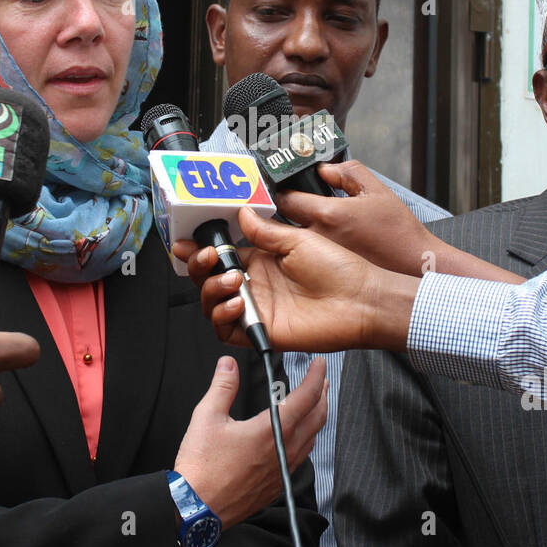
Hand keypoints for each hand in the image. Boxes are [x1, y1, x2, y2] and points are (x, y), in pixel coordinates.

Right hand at [171, 206, 419, 351]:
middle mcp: (255, 285)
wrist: (360, 299)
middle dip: (199, 267)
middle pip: (209, 280)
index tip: (185, 242)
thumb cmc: (339, 269)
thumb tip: (242, 213)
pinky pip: (226, 331)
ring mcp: (256, 310)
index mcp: (262, 260)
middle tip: (207, 256)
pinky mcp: (260, 332)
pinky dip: (222, 316)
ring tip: (234, 279)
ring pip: (211, 304)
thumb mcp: (298, 241)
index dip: (200, 249)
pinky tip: (238, 302)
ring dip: (212, 289)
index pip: (221, 255)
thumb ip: (265, 232)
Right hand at [173, 355, 327, 529]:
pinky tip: (295, 438)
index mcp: (270, 431)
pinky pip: (300, 458)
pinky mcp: (276, 485)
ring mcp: (282, 470)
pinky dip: (305, 440)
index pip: (306, 397)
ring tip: (313, 406)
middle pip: (317, 418)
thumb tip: (229, 365)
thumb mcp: (207, 417)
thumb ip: (222, 387)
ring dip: (316, 418)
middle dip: (323, 395)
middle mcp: (283, 451)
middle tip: (322, 381)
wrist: (196, 509)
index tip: (319, 365)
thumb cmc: (201, 469)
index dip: (316, 377)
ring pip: (312, 439)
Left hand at [275, 160, 439, 275]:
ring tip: (304, 220)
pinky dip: (305, 245)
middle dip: (282, 210)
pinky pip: (304, 254)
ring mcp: (320, 257)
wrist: (413, 264)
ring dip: (292, 228)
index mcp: (328, 215)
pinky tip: (320, 238)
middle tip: (288, 201)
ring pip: (290, 240)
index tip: (284, 186)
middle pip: (281, 221)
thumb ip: (347, 172)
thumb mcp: (376, 190)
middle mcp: (318, 238)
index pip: (285, 200)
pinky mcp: (325, 269)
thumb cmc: (398, 230)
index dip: (280, 190)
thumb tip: (323, 170)